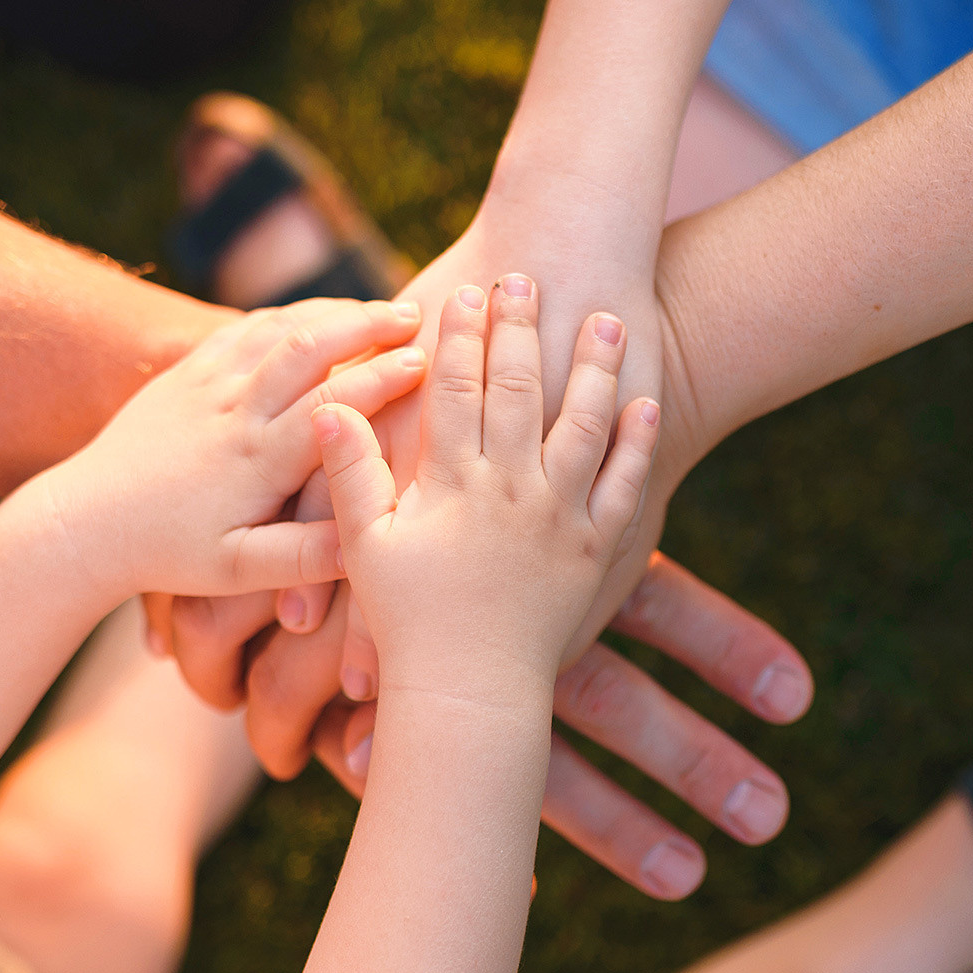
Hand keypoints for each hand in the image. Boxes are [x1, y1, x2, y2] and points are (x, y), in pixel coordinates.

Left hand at [45, 298, 423, 598]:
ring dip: (334, 312)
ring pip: (278, 328)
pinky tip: (318, 317)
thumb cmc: (168, 555)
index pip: (331, 404)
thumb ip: (306, 559)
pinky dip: (289, 315)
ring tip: (380, 309)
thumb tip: (373, 545)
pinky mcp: (186, 371)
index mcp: (254, 459)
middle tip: (418, 314)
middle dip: (367, 324)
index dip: (383, 378)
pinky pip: (244, 328)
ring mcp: (206, 383)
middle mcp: (232, 411)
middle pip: (308, 346)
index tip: (428, 363)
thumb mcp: (237, 573)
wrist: (86, 522)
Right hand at [275, 189, 671, 693]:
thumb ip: (348, 474)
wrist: (470, 694)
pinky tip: (646, 405)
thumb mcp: (365, 547)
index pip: (456, 391)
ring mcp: (559, 517)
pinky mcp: (597, 548)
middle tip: (530, 278)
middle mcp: (511, 491)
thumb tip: (326, 406)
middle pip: (519, 391)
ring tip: (608, 318)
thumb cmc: (409, 622)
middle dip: (522, 329)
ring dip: (595, 369)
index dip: (462, 337)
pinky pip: (624, 485)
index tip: (467, 290)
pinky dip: (637, 443)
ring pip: (583, 426)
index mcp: (452, 485)